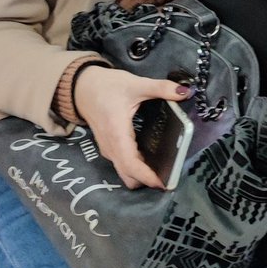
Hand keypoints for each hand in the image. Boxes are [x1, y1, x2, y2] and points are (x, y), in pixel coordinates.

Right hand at [73, 67, 192, 189]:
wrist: (82, 87)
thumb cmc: (106, 86)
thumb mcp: (136, 84)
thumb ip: (161, 88)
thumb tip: (185, 92)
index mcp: (116, 134)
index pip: (130, 164)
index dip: (146, 176)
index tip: (164, 183)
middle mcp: (111, 147)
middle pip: (128, 174)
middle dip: (147, 180)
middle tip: (171, 177)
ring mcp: (109, 148)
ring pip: (125, 171)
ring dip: (142, 174)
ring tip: (167, 169)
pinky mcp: (111, 146)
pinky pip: (124, 163)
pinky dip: (137, 166)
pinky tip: (154, 158)